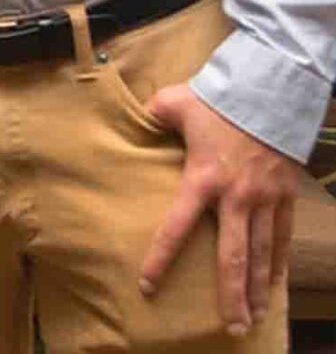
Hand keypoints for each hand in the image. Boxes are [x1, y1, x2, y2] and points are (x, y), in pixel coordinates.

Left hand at [137, 83, 304, 335]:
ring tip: (254, 317)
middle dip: (230, 295)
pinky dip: (280, 262)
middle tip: (231, 327)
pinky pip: (283, 236)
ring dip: (258, 288)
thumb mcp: (173, 103)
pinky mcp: (286, 195)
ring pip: (263, 254)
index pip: (176, 227)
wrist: (271, 92)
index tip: (147, 286)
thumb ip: (152, 116)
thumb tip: (134, 117)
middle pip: (233, 257)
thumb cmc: (219, 99)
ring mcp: (266, 200)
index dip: (160, 259)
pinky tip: (275, 283)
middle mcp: (236, 198)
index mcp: (202, 180)